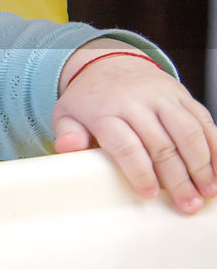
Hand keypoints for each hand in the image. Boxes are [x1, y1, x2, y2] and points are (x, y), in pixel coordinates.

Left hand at [53, 42, 216, 213]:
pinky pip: (204, 121)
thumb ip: (68, 133)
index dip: (139, 171)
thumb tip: (67, 147)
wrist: (110, 64)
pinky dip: (215, 147)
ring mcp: (163, 97)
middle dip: (177, 178)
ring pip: (189, 132)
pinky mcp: (183, 95)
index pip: (125, 144)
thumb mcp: (67, 113)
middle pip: (161, 144)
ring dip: (202, 166)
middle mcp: (136, 102)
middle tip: (187, 204)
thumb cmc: (90, 98)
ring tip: (206, 192)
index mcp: (106, 110)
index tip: (149, 193)